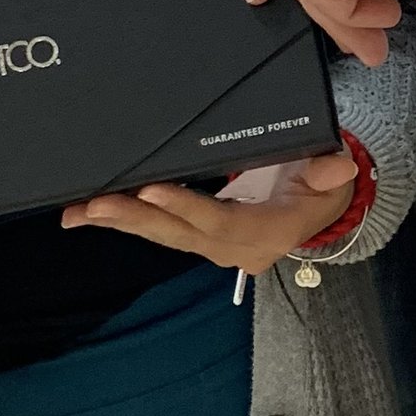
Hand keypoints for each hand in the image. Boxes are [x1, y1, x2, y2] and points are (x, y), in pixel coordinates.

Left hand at [62, 149, 358, 276]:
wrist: (319, 207)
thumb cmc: (322, 184)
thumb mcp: (334, 177)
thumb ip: (330, 171)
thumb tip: (337, 167)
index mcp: (269, 233)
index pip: (222, 222)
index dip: (186, 207)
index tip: (149, 190)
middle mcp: (237, 249)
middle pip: (180, 234)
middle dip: (134, 219)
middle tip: (92, 205)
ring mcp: (215, 247)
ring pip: (164, 236)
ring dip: (120, 222)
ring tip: (78, 211)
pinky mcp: (199, 239)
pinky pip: (161, 231)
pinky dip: (127, 221)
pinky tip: (88, 213)